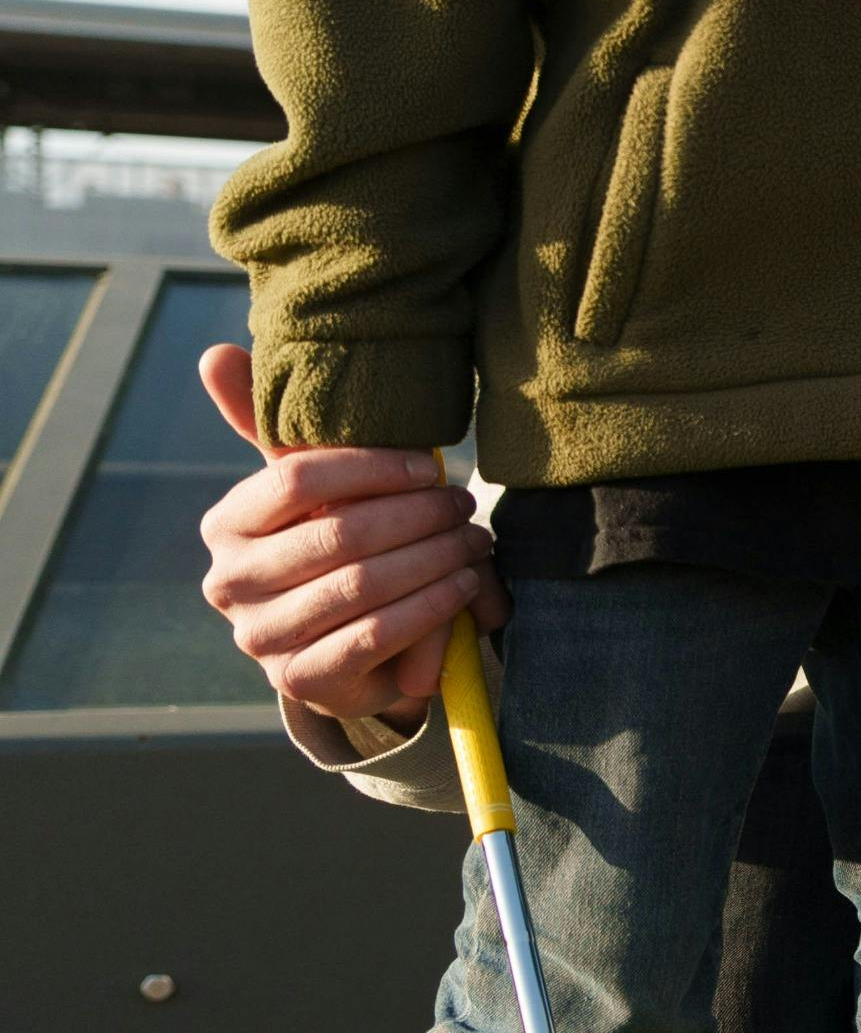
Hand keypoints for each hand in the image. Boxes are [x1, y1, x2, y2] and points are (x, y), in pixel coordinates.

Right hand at [192, 343, 505, 725]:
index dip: (367, 467)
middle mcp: (228, 583)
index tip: (425, 463)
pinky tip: (462, 585)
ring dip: (431, 558)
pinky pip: (374, 636)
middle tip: (465, 503)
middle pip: (336, 533)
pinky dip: (429, 607)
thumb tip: (214, 352)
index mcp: (224, 525)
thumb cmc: (336, 546)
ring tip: (474, 541)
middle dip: (414, 515)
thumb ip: (270, 427)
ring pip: (360, 586)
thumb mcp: (312, 490)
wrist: (348, 649)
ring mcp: (260, 638)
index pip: (292, 477)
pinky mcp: (300, 681)